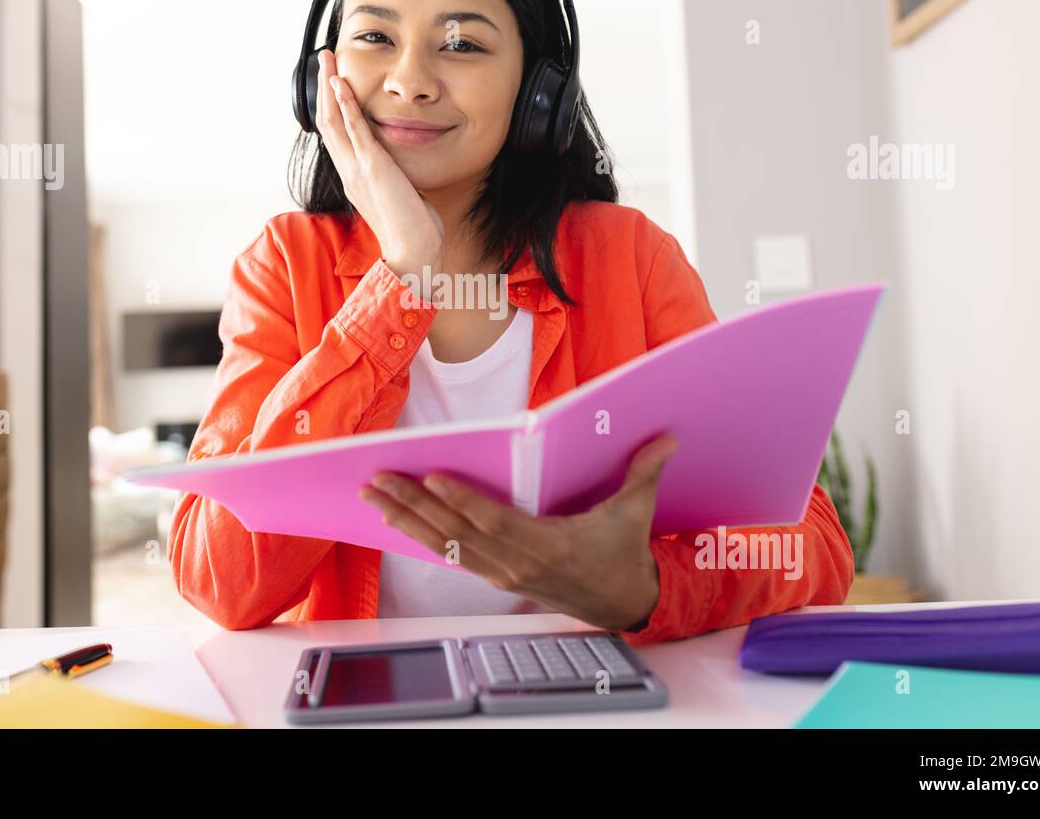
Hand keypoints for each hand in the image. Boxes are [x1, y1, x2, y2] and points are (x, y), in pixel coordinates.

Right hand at [316, 48, 443, 283]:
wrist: (413, 252)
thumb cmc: (412, 229)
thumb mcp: (398, 195)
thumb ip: (393, 177)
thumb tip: (400, 170)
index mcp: (353, 176)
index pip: (336, 135)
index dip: (331, 106)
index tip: (332, 82)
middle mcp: (348, 171)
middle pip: (327, 121)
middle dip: (324, 87)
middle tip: (323, 59)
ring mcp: (357, 169)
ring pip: (333, 120)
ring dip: (330, 86)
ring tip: (327, 60)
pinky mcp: (373, 168)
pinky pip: (354, 131)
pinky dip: (346, 105)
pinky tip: (341, 83)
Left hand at [359, 433, 678, 631]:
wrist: (621, 602)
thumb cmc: (622, 551)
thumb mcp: (636, 512)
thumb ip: (644, 472)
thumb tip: (665, 437)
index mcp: (550, 546)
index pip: (497, 522)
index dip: (463, 502)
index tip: (433, 477)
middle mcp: (518, 563)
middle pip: (458, 533)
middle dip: (414, 506)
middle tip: (378, 481)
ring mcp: (502, 573)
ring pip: (446, 546)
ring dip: (407, 519)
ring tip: (374, 496)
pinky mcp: (495, 576)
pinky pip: (451, 555)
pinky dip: (421, 536)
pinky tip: (396, 518)